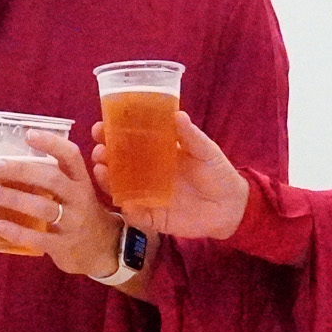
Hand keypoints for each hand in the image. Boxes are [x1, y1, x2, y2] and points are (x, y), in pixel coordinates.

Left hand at [0, 130, 121, 275]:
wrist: (103, 249)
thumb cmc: (80, 213)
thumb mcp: (76, 191)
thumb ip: (56, 176)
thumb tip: (15, 159)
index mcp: (81, 181)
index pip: (70, 156)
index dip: (51, 143)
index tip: (28, 135)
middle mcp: (79, 199)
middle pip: (52, 179)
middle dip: (23, 170)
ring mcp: (72, 223)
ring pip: (43, 207)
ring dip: (16, 198)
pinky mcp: (63, 246)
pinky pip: (38, 238)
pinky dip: (16, 232)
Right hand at [101, 109, 249, 238]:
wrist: (231, 207)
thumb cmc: (218, 174)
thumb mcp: (206, 151)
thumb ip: (191, 136)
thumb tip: (177, 114)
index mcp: (156, 153)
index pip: (128, 141)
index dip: (111, 134)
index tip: (100, 128)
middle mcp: (147, 173)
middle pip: (117, 163)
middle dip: (103, 156)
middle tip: (99, 150)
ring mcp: (147, 195)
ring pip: (120, 188)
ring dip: (106, 179)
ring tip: (101, 169)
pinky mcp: (152, 217)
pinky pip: (134, 214)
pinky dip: (126, 208)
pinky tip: (121, 200)